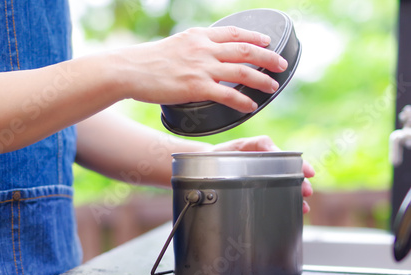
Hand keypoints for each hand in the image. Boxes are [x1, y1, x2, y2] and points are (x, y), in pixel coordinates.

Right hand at [112, 26, 287, 112]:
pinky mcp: (196, 87)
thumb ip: (192, 49)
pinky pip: (227, 93)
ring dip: (261, 79)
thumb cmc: (146, 61)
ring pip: (242, 71)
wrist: (129, 70)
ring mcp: (202, 67)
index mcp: (199, 36)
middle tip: (281, 64)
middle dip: (268, 56)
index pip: (234, 32)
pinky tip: (251, 105)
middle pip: (245, 49)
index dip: (255, 36)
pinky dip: (242, 100)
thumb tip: (202, 58)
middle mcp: (204, 48)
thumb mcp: (174, 45)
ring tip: (273, 86)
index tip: (268, 41)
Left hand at [211, 135, 314, 213]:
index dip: (301, 166)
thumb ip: (258, 143)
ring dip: (295, 198)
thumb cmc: (222, 154)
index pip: (289, 160)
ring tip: (302, 207)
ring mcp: (261, 183)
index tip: (309, 173)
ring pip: (284, 191)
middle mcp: (266, 170)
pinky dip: (283, 207)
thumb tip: (275, 148)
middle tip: (306, 192)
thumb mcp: (239, 145)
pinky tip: (290, 213)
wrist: (204, 168)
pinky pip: (272, 200)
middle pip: (290, 178)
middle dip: (301, 185)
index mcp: (265, 157)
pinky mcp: (254, 195)